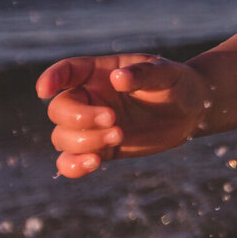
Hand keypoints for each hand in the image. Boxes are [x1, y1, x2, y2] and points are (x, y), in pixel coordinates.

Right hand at [36, 55, 208, 177]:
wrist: (193, 111)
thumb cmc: (177, 84)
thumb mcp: (167, 74)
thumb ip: (144, 74)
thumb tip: (117, 78)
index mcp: (101, 73)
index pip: (67, 71)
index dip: (51, 78)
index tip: (44, 91)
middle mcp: (90, 98)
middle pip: (59, 109)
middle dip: (79, 117)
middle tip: (114, 119)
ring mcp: (92, 126)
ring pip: (62, 137)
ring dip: (84, 141)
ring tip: (119, 135)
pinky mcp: (101, 149)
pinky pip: (71, 161)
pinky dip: (73, 166)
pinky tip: (93, 163)